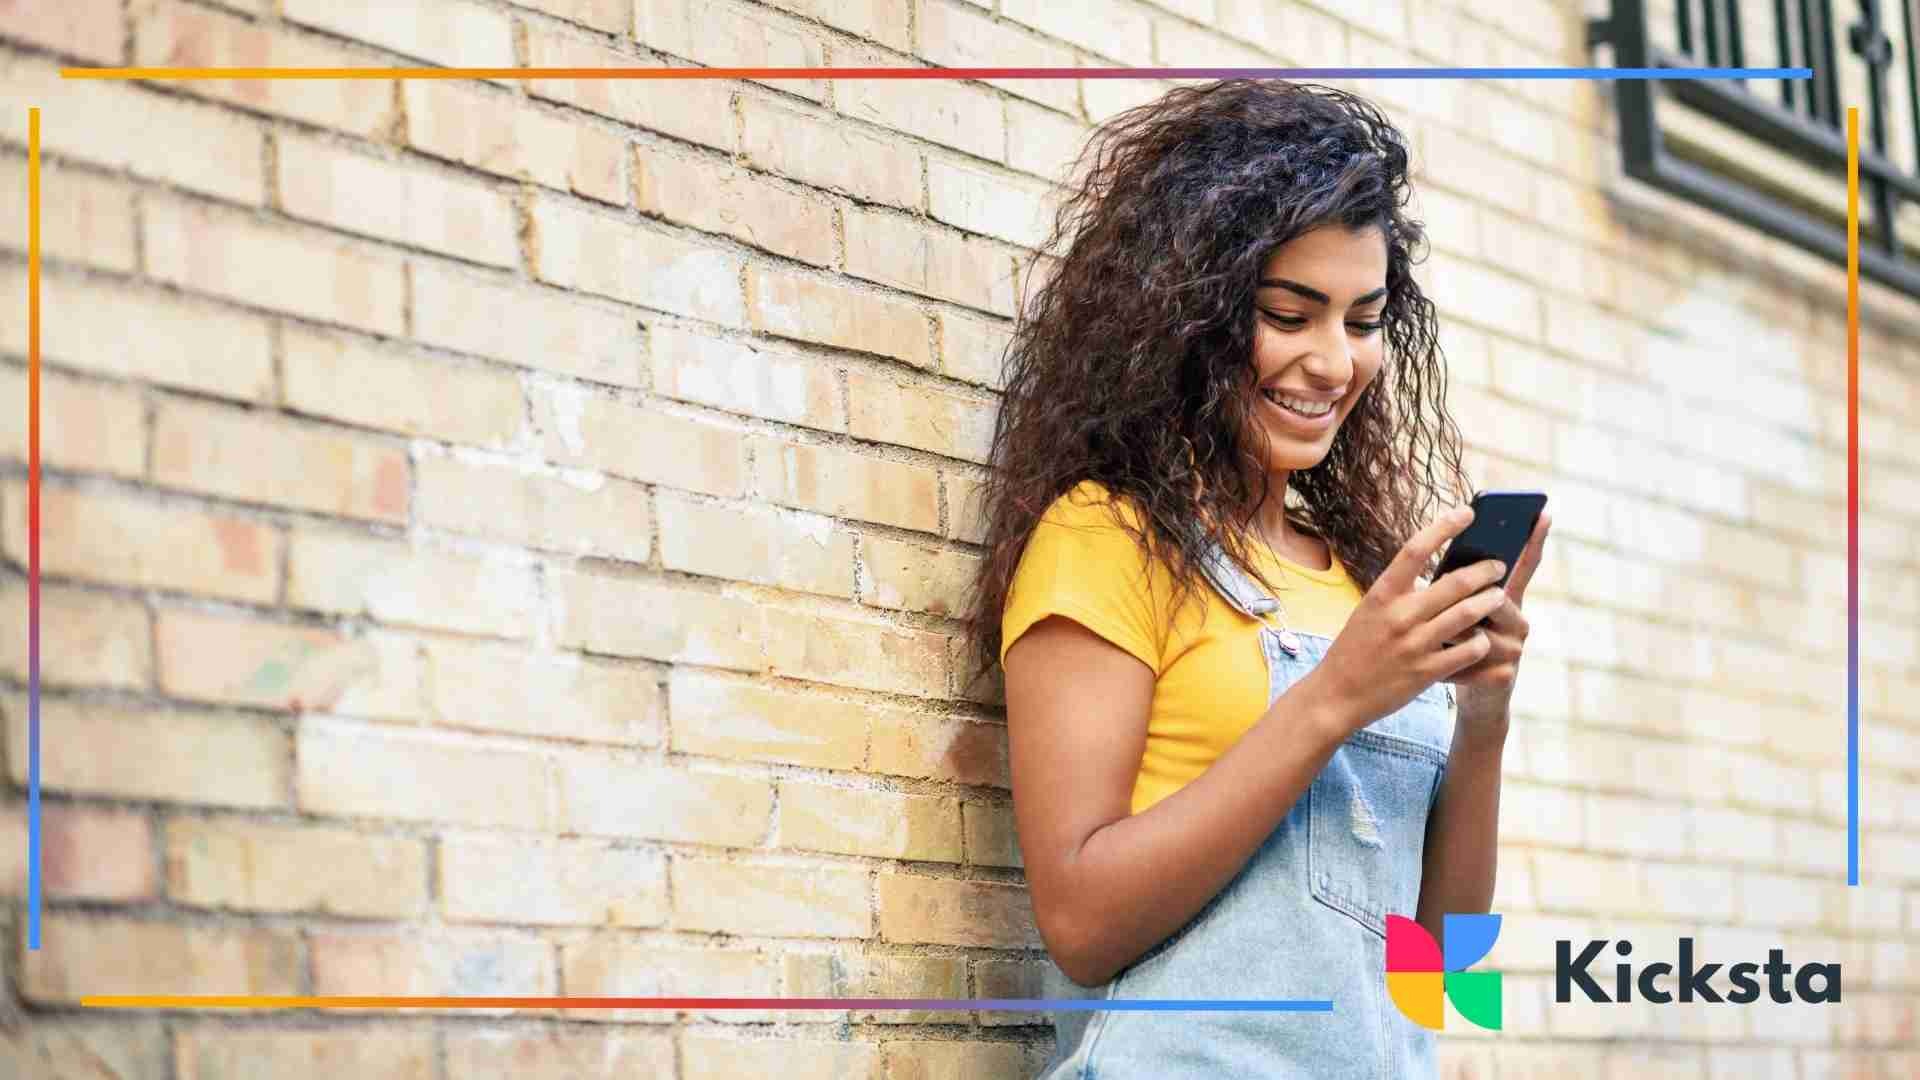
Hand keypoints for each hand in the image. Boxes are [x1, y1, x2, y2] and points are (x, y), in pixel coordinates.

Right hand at [1293, 504, 1509, 738]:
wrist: (1336, 694)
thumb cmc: (1355, 649)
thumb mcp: (1369, 611)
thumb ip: (1400, 594)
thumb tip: (1439, 574)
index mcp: (1381, 594)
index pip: (1415, 549)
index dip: (1444, 526)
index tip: (1468, 512)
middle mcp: (1398, 615)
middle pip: (1454, 582)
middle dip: (1485, 570)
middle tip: (1499, 565)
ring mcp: (1413, 644)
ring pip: (1468, 614)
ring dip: (1490, 602)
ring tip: (1500, 596)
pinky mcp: (1426, 672)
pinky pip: (1468, 651)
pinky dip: (1481, 642)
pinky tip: (1484, 638)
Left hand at [1445, 510, 1552, 743]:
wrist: (1470, 698)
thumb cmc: (1455, 646)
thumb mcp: (1454, 613)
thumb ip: (1456, 588)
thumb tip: (1448, 553)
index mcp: (1506, 600)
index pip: (1523, 565)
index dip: (1534, 540)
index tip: (1543, 512)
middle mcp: (1518, 621)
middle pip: (1497, 597)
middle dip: (1468, 599)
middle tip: (1447, 597)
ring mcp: (1515, 649)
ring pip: (1483, 629)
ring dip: (1452, 633)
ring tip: (1433, 637)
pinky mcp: (1504, 675)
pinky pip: (1476, 660)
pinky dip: (1452, 660)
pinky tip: (1439, 666)